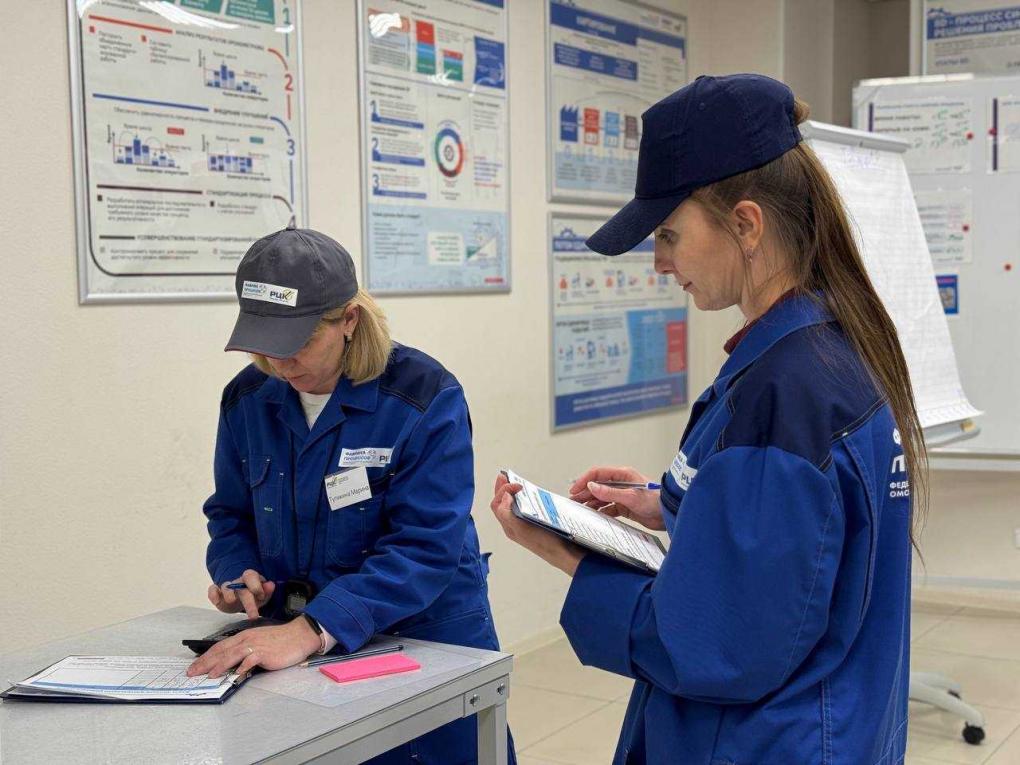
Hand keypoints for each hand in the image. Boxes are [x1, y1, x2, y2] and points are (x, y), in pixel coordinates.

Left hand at [186, 617, 320, 678]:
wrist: (299, 635)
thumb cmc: (281, 640)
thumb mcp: (259, 642)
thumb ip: (246, 651)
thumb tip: (233, 664)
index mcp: (244, 636)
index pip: (220, 646)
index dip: (206, 656)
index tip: (194, 666)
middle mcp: (247, 639)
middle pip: (222, 650)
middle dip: (205, 662)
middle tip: (192, 672)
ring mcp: (255, 645)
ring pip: (232, 654)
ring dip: (219, 665)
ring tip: (208, 675)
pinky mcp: (265, 653)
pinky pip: (250, 660)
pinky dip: (242, 667)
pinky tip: (235, 674)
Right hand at [207, 569, 276, 619]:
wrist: (240, 597)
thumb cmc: (253, 595)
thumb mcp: (263, 594)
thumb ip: (267, 590)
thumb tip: (271, 585)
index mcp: (250, 579)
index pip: (251, 576)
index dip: (256, 586)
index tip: (261, 596)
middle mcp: (237, 582)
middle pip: (241, 588)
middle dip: (248, 602)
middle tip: (254, 616)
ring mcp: (226, 587)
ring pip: (226, 587)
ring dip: (228, 594)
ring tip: (231, 601)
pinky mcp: (216, 593)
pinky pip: (212, 590)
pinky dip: (213, 594)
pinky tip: (217, 601)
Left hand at [490, 474, 584, 576]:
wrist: (565, 554)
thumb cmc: (545, 544)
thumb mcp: (522, 529)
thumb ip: (508, 514)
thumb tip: (503, 497)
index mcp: (509, 526)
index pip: (497, 505)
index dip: (502, 491)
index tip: (516, 484)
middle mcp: (515, 525)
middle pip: (503, 504)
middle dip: (502, 488)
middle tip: (505, 476)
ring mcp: (526, 524)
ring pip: (514, 505)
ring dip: (513, 493)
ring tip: (515, 483)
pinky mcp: (537, 523)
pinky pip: (526, 509)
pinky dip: (525, 499)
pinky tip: (531, 494)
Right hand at [569, 466, 665, 530]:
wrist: (669, 514)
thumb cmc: (656, 500)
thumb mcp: (631, 496)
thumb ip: (610, 492)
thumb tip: (592, 487)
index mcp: (622, 475)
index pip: (598, 474)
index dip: (584, 480)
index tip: (575, 489)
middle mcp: (621, 484)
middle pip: (598, 486)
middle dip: (585, 492)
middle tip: (574, 501)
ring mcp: (622, 495)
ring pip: (602, 498)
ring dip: (591, 502)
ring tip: (581, 509)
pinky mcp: (625, 507)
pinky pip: (609, 508)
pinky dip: (601, 512)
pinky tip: (595, 516)